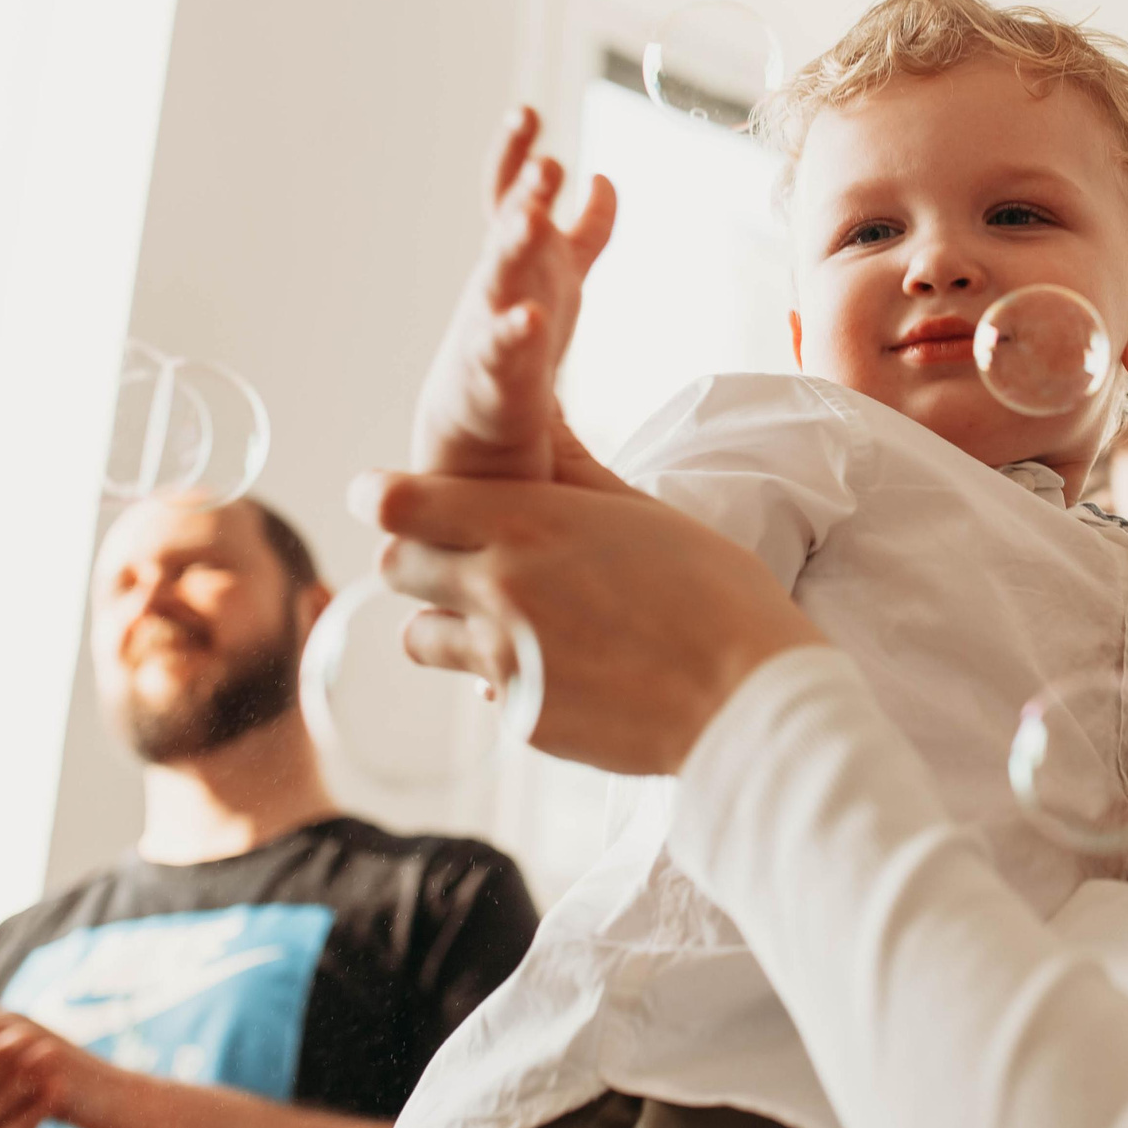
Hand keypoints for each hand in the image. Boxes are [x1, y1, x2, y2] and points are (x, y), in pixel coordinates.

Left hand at [349, 439, 825, 774]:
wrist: (745, 697)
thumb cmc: (713, 592)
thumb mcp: (641, 509)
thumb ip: (572, 469)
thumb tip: (540, 412)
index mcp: (525, 521)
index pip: (397, 501)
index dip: (383, 496)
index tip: (383, 496)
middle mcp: (497, 585)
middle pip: (393, 565)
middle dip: (416, 558)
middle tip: (457, 559)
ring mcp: (501, 657)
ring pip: (418, 635)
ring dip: (445, 623)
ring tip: (505, 621)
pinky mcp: (517, 715)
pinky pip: (478, 688)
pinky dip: (501, 676)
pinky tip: (559, 669)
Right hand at [412, 106, 616, 479]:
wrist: (485, 410)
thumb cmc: (524, 333)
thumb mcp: (561, 273)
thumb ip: (586, 229)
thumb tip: (604, 179)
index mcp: (515, 251)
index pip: (507, 190)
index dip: (514, 153)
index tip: (526, 112)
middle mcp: (499, 277)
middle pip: (508, 227)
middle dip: (526, 194)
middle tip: (547, 162)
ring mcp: (491, 319)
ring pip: (499, 277)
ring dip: (513, 245)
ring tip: (530, 218)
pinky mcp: (494, 368)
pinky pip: (502, 346)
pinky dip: (515, 331)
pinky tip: (531, 317)